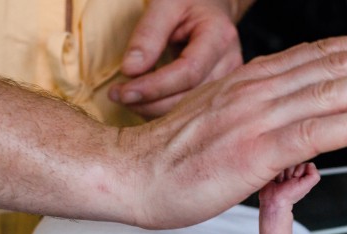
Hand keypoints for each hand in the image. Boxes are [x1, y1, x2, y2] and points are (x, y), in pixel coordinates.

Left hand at [109, 0, 242, 118]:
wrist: (211, 6)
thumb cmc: (188, 1)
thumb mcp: (165, 5)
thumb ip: (148, 34)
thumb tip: (130, 71)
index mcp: (220, 37)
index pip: (188, 72)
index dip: (155, 86)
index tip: (123, 92)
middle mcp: (230, 63)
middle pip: (189, 97)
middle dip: (149, 102)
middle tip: (116, 95)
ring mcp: (226, 82)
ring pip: (189, 110)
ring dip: (153, 109)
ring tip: (126, 97)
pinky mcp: (217, 93)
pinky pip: (189, 110)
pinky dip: (162, 110)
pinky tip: (143, 101)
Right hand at [115, 28, 346, 228]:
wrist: (129, 174)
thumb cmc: (174, 155)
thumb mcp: (225, 121)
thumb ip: (265, 118)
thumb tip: (299, 134)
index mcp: (256, 81)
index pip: (323, 57)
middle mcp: (262, 89)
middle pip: (339, 65)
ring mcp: (260, 117)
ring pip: (337, 91)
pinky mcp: (255, 150)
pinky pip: (317, 132)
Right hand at [259, 162, 319, 210]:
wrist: (275, 200)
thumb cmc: (289, 196)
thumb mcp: (307, 186)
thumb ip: (314, 175)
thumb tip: (311, 164)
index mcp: (302, 173)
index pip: (302, 162)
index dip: (299, 170)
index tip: (296, 178)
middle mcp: (293, 170)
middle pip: (293, 161)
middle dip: (290, 172)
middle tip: (288, 181)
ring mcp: (283, 169)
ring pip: (284, 162)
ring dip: (282, 173)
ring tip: (281, 181)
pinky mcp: (274, 169)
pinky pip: (275, 163)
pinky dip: (275, 172)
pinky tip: (276, 179)